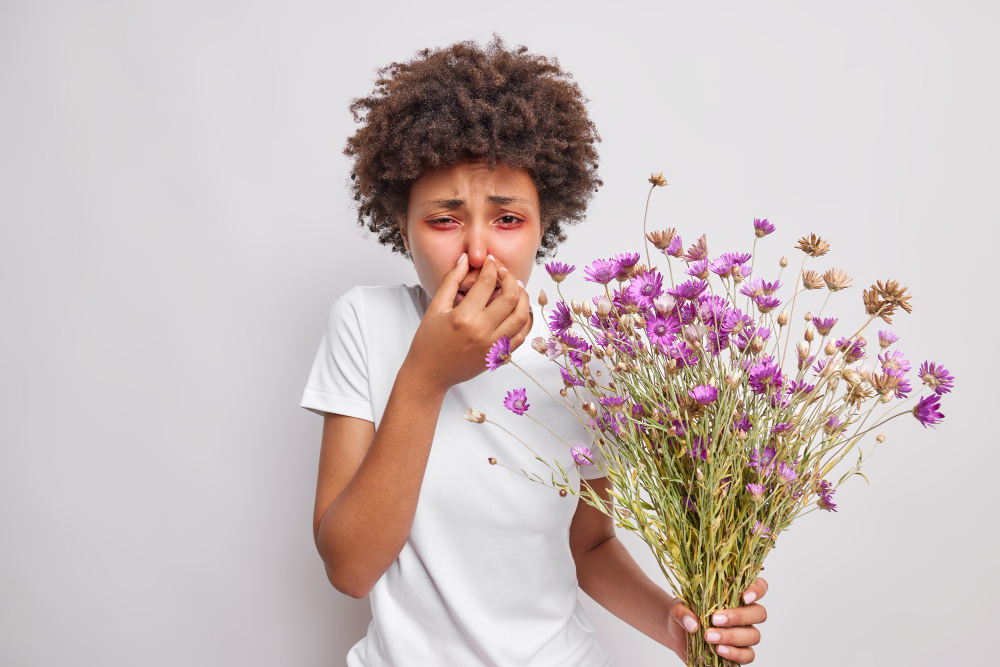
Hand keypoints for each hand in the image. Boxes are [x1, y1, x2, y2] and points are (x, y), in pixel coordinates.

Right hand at [404, 252, 530, 391]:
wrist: (430, 374)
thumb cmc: (429, 342)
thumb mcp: (436, 308)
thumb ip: (451, 281)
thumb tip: (465, 259)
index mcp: (464, 317)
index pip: (487, 282)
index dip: (491, 266)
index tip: (490, 261)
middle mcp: (482, 331)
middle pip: (510, 296)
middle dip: (511, 278)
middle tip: (504, 273)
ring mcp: (493, 345)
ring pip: (521, 316)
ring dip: (522, 297)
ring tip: (515, 288)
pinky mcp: (498, 356)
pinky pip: (521, 335)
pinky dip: (524, 320)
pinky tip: (517, 310)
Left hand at [661, 577, 768, 663]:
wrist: (676, 634)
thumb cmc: (683, 614)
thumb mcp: (677, 607)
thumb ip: (682, 611)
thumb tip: (693, 623)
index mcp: (735, 596)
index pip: (759, 587)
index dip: (757, 590)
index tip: (744, 597)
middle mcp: (744, 614)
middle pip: (759, 613)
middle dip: (739, 616)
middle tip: (715, 619)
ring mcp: (743, 634)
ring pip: (754, 635)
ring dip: (732, 636)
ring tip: (709, 637)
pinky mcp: (739, 652)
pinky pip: (748, 655)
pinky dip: (735, 653)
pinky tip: (719, 650)